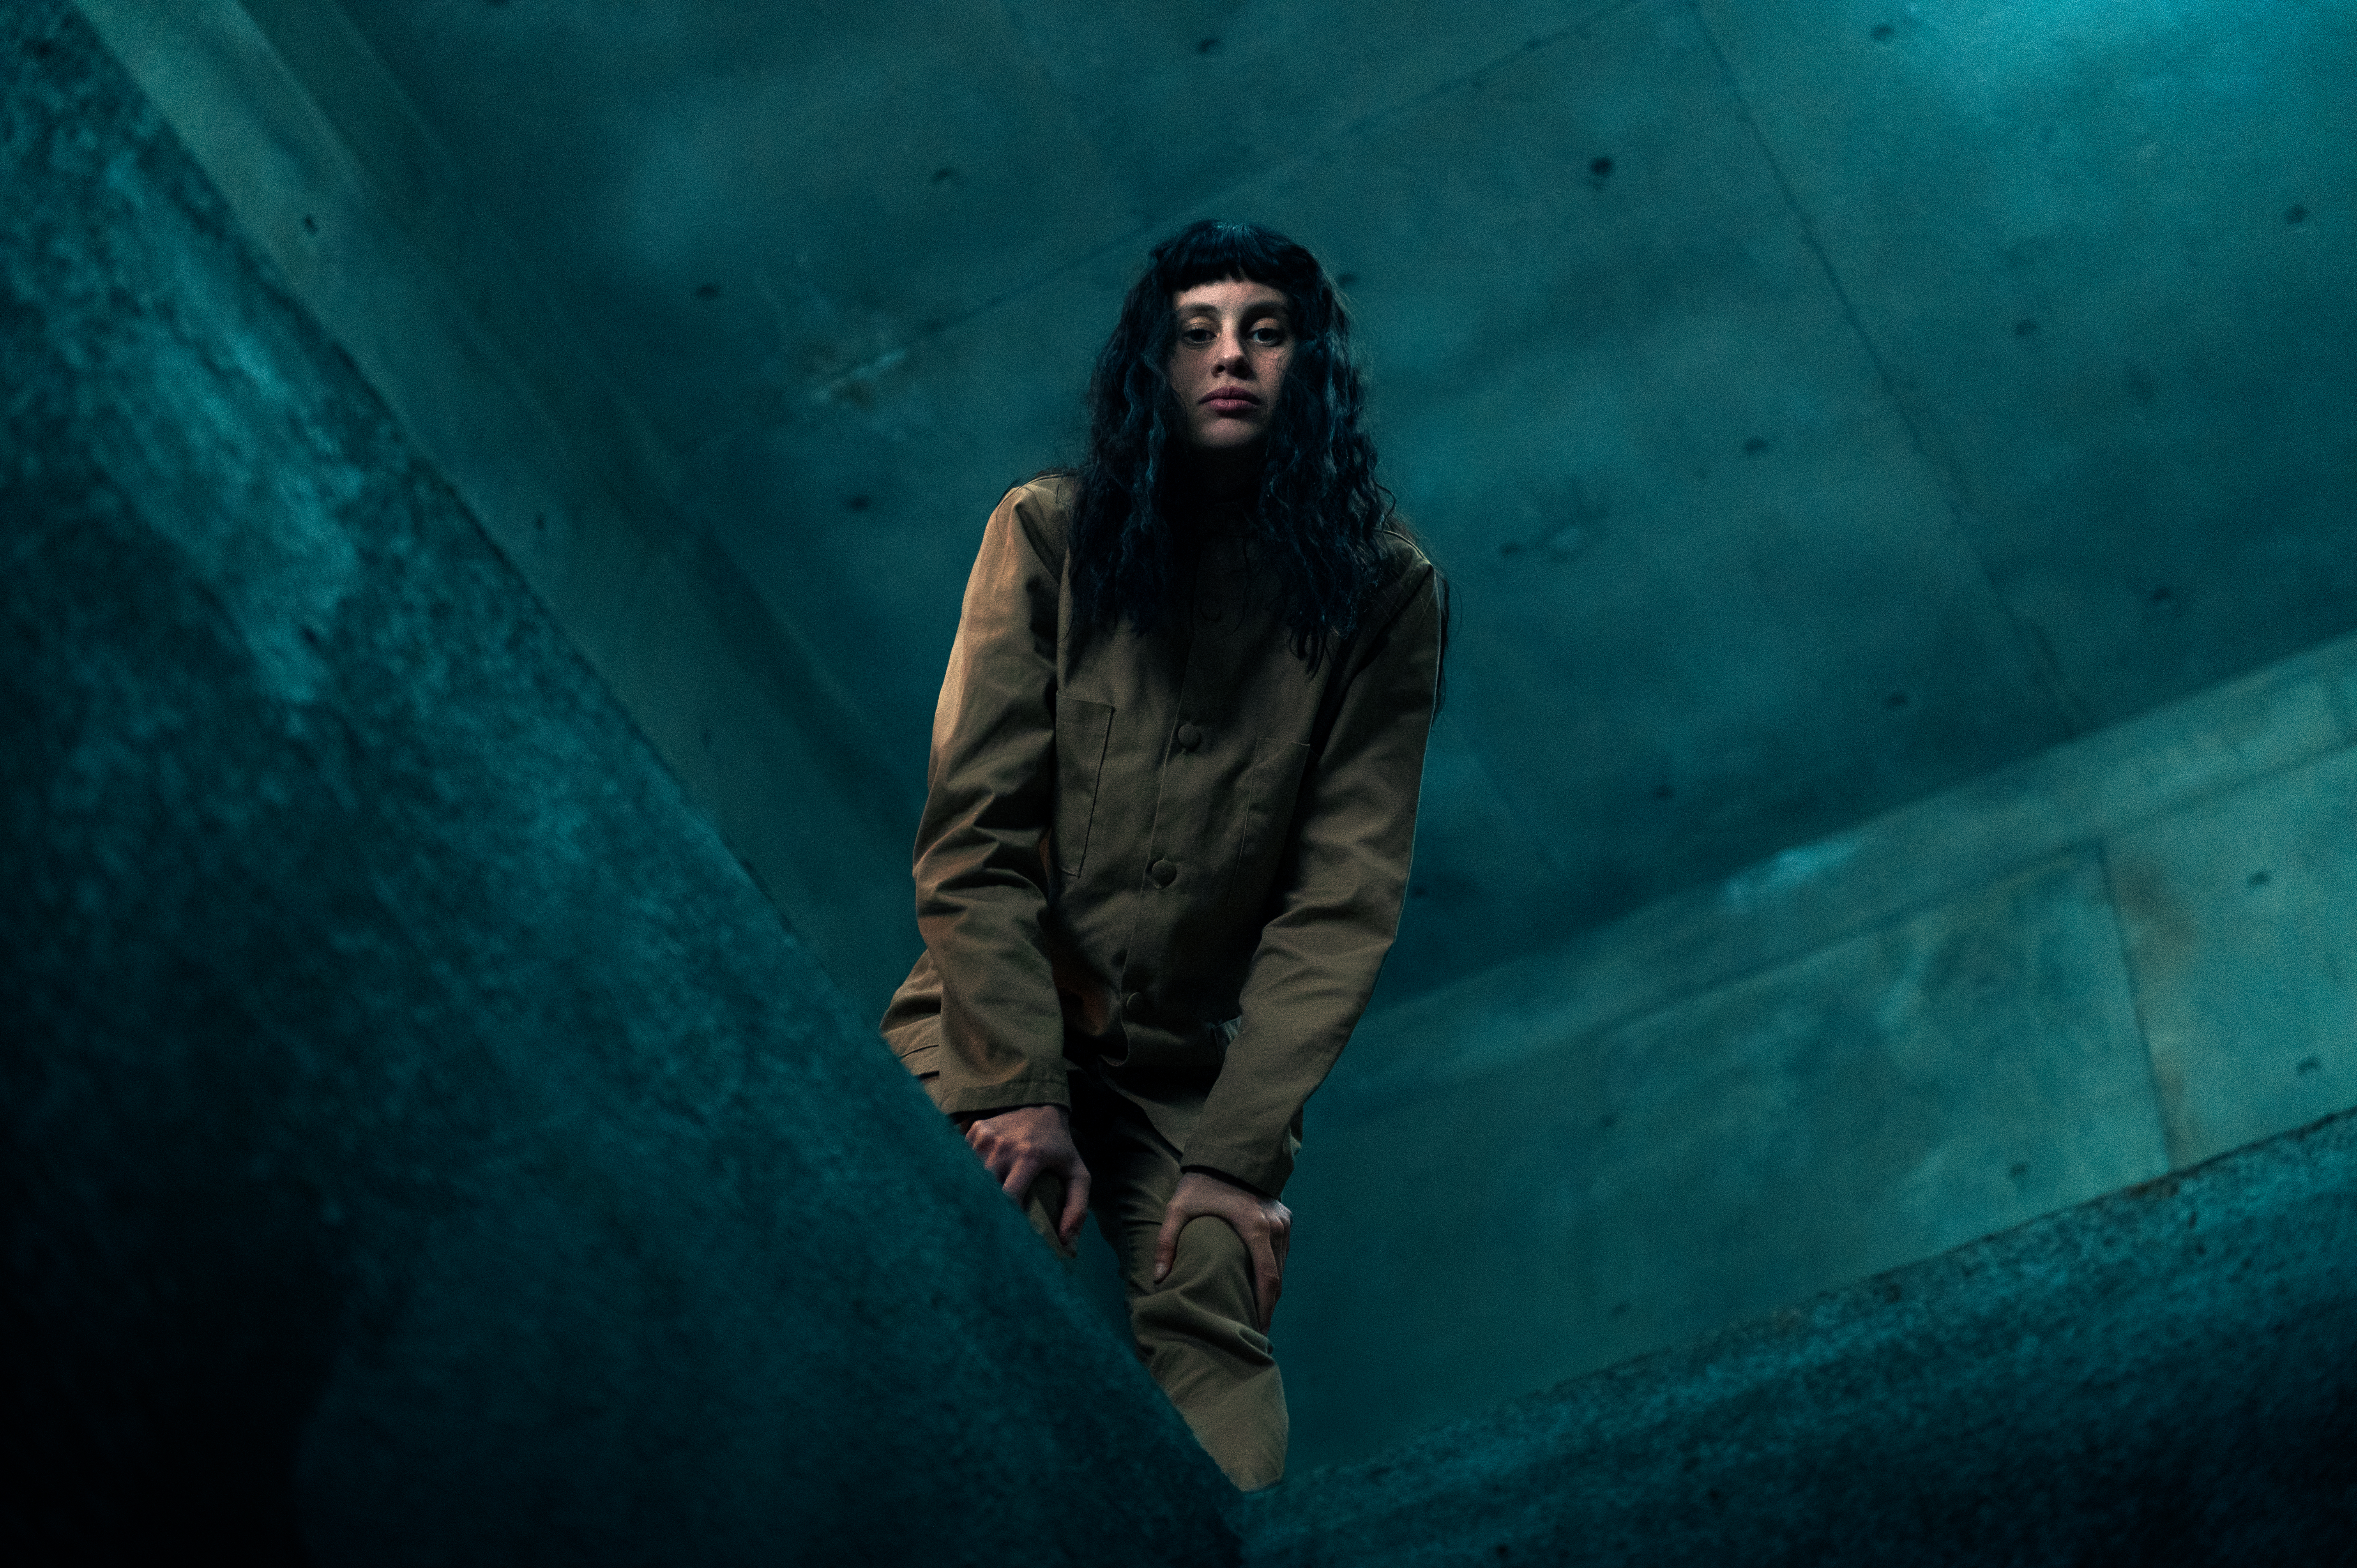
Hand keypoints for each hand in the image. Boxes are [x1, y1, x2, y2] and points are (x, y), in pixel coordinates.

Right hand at [962, 1105, 1091, 1245]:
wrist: (1043, 1107)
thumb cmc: (1060, 1149)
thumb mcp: (1077, 1174)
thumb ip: (1077, 1208)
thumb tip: (1066, 1243)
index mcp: (1030, 1157)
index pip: (1007, 1197)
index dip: (1005, 1218)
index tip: (1007, 1233)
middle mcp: (1004, 1146)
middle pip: (985, 1189)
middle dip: (986, 1208)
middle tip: (988, 1225)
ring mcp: (986, 1137)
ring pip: (970, 1176)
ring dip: (976, 1191)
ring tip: (981, 1205)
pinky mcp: (976, 1130)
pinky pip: (964, 1160)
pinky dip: (969, 1174)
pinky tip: (977, 1181)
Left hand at [1153, 1171, 1291, 1330]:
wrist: (1229, 1151)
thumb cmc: (1201, 1182)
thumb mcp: (1178, 1209)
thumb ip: (1167, 1243)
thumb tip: (1158, 1279)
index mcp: (1255, 1228)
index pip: (1267, 1280)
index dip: (1263, 1309)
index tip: (1256, 1330)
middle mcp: (1275, 1227)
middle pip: (1278, 1279)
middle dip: (1268, 1307)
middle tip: (1255, 1331)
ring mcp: (1283, 1222)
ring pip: (1282, 1267)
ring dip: (1271, 1291)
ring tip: (1256, 1314)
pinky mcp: (1284, 1217)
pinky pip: (1282, 1253)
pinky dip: (1274, 1272)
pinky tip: (1261, 1288)